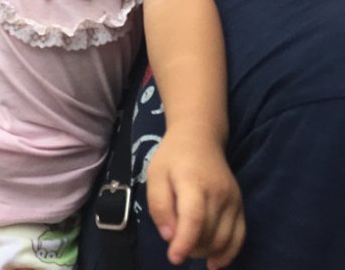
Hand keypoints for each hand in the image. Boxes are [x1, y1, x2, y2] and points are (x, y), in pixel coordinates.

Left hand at [146, 126, 244, 268]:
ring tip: (190, 247)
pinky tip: (214, 263)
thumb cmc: (173, 157)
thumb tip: (170, 237)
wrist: (199, 137)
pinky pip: (239, 236)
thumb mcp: (155, 176)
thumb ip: (159, 206)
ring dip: (205, 252)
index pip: (194, 219)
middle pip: (209, 233)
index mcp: (193, 182)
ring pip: (223, 239)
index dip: (184, 243)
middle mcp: (218, 192)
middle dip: (191, 248)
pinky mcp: (239, 204)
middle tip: (175, 244)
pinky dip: (227, 254)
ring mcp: (232, 199)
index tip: (174, 257)